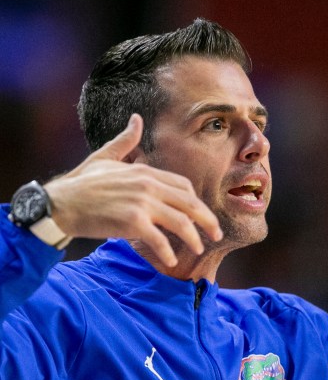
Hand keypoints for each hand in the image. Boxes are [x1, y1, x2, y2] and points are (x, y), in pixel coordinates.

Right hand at [44, 114, 221, 267]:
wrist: (59, 203)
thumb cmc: (81, 184)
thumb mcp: (105, 157)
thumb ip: (125, 141)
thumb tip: (136, 119)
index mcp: (145, 171)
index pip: (184, 186)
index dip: (196, 202)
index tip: (202, 215)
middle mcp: (148, 185)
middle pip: (190, 203)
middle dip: (208, 220)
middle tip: (217, 234)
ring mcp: (141, 203)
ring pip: (181, 222)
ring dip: (194, 238)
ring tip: (199, 249)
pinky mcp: (132, 221)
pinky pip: (159, 239)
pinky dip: (167, 251)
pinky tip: (171, 260)